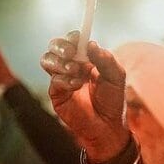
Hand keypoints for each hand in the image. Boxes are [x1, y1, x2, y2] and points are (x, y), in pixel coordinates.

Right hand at [40, 31, 129, 161]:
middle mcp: (71, 66)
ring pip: (47, 60)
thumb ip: (106, 60)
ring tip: (76, 71)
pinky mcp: (57, 94)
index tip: (78, 37)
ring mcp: (62, 79)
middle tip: (71, 52)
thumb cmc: (113, 101)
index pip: (73, 41)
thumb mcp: (117, 77)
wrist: (108, 126)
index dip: (73, 37)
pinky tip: (77, 86)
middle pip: (54, 47)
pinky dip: (65, 80)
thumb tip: (91, 44)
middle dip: (60, 46)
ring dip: (60, 62)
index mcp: (86, 59)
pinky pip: (54, 81)